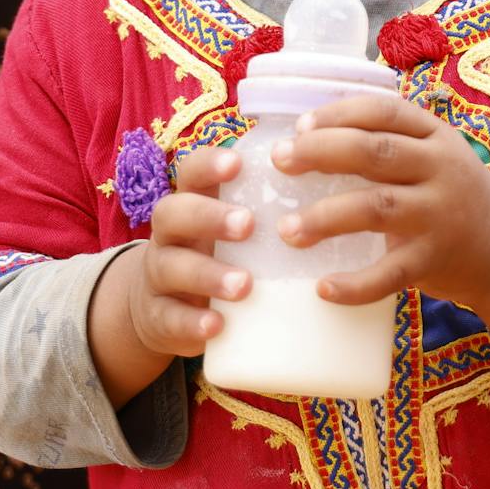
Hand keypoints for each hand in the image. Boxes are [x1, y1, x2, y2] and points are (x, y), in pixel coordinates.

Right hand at [125, 146, 254, 358]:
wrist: (166, 309)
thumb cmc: (218, 255)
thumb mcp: (231, 230)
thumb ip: (266, 208)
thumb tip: (331, 186)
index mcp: (192, 202)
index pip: (191, 171)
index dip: (209, 164)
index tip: (237, 163)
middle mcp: (170, 234)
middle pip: (173, 213)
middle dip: (209, 216)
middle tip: (248, 224)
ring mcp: (159, 276)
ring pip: (171, 267)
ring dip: (208, 275)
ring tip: (244, 285)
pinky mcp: (159, 317)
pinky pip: (169, 317)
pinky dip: (193, 321)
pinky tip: (217, 325)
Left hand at [272, 93, 489, 308]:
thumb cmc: (447, 192)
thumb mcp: (432, 154)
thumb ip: (386, 142)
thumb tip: (303, 138)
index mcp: (434, 135)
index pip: (383, 111)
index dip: (339, 114)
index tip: (300, 125)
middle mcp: (440, 169)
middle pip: (375, 152)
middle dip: (321, 152)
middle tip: (281, 162)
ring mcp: (438, 216)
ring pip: (377, 208)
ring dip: (326, 217)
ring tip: (287, 230)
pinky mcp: (433, 261)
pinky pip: (389, 274)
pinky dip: (355, 284)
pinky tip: (323, 287)